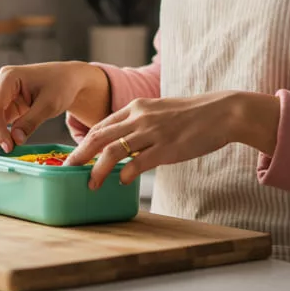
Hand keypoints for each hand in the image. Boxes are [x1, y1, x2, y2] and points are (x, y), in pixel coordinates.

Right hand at [0, 61, 105, 152]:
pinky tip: (11, 145)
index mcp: (8, 77)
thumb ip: (31, 122)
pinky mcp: (3, 106)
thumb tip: (15, 141)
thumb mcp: (49, 104)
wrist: (66, 79)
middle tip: (7, 153)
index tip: (8, 148)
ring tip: (10, 150)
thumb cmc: (60, 86)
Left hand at [65, 91, 278, 189]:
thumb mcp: (161, 112)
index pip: (102, 124)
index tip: (75, 156)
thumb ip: (140, 124)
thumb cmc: (192, 115)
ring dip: (98, 170)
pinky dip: (126, 174)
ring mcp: (153, 132)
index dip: (85, 141)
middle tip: (67, 170)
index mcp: (137, 107)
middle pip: (100, 136)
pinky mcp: (167, 148)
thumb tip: (124, 145)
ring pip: (114, 151)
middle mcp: (140, 117)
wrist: (221, 112)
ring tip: (90, 183)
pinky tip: (120, 182)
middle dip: (80, 155)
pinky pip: (139, 163)